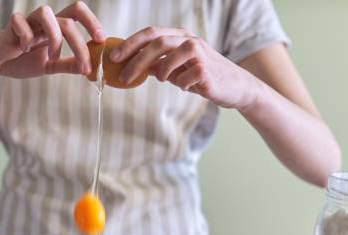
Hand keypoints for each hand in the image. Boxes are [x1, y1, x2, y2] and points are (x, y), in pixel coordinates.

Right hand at [0, 1, 104, 80]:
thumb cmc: (19, 61)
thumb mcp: (48, 66)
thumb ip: (66, 65)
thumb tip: (88, 68)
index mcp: (54, 28)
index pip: (77, 14)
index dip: (92, 22)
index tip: (100, 40)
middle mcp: (43, 22)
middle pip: (68, 19)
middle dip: (80, 43)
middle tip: (85, 64)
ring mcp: (27, 22)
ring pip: (47, 14)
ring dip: (56, 39)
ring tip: (52, 57)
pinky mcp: (10, 27)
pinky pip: (21, 22)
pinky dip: (27, 37)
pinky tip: (24, 50)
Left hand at [111, 27, 259, 109]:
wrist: (235, 87)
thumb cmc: (201, 77)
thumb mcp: (176, 69)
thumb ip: (157, 65)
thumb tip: (130, 67)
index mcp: (180, 37)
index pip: (150, 34)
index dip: (130, 44)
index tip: (113, 57)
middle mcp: (190, 41)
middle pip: (157, 43)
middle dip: (136, 60)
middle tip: (123, 77)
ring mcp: (201, 54)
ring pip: (171, 55)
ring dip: (161, 71)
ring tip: (162, 79)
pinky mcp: (208, 71)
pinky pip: (186, 77)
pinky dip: (181, 84)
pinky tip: (186, 86)